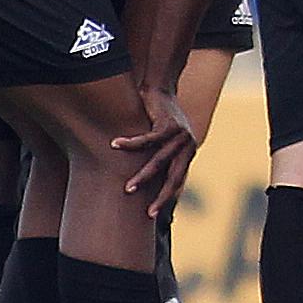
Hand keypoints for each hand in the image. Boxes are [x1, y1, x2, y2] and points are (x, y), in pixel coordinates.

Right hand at [113, 85, 197, 209]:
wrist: (162, 87)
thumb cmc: (156, 116)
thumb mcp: (161, 140)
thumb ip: (156, 157)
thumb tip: (143, 181)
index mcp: (186, 153)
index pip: (179, 181)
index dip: (169, 198)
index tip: (156, 216)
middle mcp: (187, 146)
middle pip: (174, 177)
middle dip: (161, 196)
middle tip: (149, 214)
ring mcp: (180, 135)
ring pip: (159, 161)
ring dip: (143, 176)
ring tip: (127, 188)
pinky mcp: (168, 123)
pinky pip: (148, 138)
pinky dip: (130, 144)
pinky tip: (115, 146)